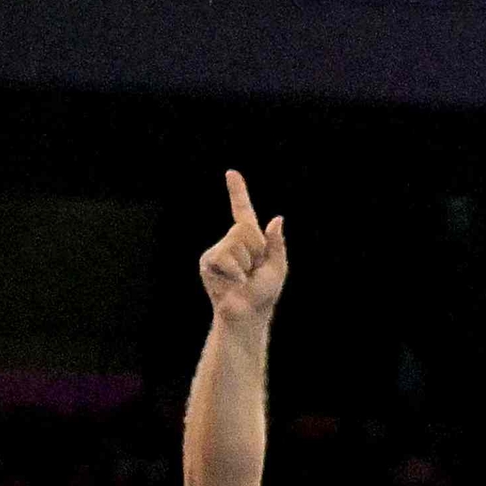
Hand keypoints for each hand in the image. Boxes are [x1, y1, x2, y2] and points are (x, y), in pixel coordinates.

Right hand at [199, 170, 286, 326]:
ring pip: (236, 244)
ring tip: (243, 278)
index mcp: (249, 240)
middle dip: (257, 251)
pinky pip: (225, 258)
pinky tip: (234, 282)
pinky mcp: (208, 262)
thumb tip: (277, 219)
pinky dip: (236, 272)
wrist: (248, 312)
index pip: (242, 210)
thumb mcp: (278, 266)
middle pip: (246, 230)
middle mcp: (230, 241)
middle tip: (254, 270)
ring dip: (247, 264)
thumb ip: (277, 244)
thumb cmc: (264, 292)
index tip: (231, 173)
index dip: (237, 192)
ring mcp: (217, 250)